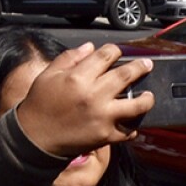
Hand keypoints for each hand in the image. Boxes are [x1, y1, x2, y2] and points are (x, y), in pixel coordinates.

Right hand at [13, 42, 154, 157]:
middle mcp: (94, 95)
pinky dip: (134, 128)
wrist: (35, 137)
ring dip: (146, 99)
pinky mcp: (106, 135)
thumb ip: (70, 58)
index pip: (105, 56)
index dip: (115, 51)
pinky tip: (134, 123)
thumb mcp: (48, 75)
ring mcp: (103, 116)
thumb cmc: (40, 105)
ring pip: (136, 105)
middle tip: (147, 65)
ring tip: (149, 95)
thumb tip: (90, 47)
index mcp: (78, 77)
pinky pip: (128, 131)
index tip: (118, 52)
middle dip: (140, 67)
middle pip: (125, 76)